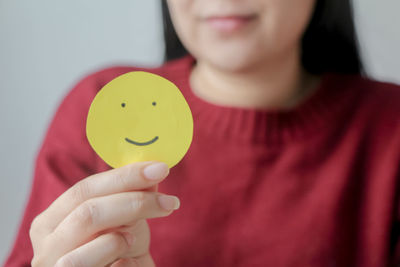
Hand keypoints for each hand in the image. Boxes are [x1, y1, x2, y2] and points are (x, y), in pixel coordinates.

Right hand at [29, 161, 178, 266]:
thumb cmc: (115, 254)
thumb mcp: (124, 222)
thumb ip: (132, 196)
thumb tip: (152, 172)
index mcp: (51, 220)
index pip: (85, 189)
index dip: (124, 176)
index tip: (160, 169)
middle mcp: (46, 245)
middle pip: (88, 212)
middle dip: (134, 202)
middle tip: (170, 202)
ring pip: (95, 242)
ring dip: (123, 237)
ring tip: (134, 240)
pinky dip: (125, 262)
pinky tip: (128, 261)